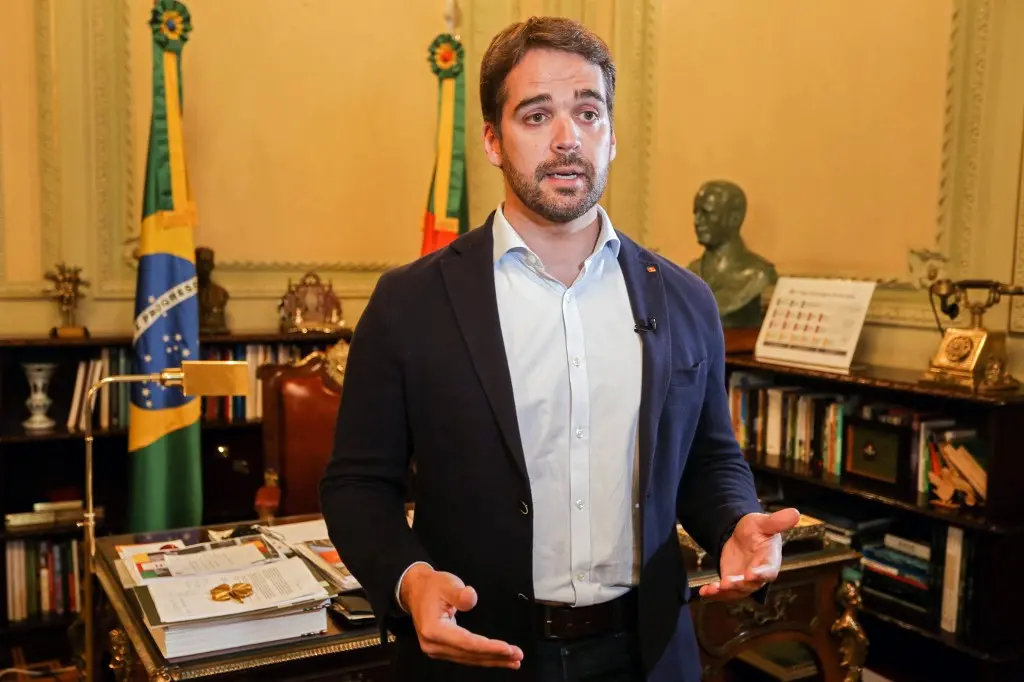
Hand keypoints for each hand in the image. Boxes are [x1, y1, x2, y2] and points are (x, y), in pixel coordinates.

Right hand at [400, 564, 522, 668]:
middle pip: (469, 654)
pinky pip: (466, 657)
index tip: (508, 648)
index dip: (488, 646)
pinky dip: (483, 658)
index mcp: (433, 630)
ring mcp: (437, 650)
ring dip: (492, 660)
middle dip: (495, 656)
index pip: (465, 642)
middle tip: (518, 656)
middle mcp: (433, 645)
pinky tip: (498, 659)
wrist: (416, 592)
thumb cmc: (433, 587)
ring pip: (469, 659)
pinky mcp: (442, 650)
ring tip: (514, 661)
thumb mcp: (446, 583)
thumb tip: (470, 597)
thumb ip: (459, 593)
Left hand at [699, 507, 799, 600]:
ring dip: (724, 592)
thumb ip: (777, 521)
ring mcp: (744, 581)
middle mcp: (758, 575)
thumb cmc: (757, 529)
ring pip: (736, 592)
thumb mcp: (764, 522)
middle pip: (750, 585)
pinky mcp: (732, 583)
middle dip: (738, 585)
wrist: (741, 535)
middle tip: (727, 583)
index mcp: (770, 561)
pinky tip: (704, 592)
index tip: (751, 574)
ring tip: (712, 589)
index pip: (768, 571)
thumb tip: (796, 513)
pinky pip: (724, 592)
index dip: (761, 574)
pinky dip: (714, 593)